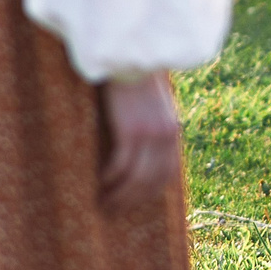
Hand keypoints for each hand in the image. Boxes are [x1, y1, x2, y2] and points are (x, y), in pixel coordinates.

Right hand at [99, 72, 182, 211]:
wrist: (130, 57)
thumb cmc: (134, 81)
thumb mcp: (151, 108)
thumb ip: (151, 129)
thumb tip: (140, 154)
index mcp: (173, 131)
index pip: (167, 174)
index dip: (149, 193)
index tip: (132, 204)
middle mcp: (167, 136)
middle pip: (152, 181)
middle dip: (132, 200)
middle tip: (112, 211)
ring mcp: (151, 134)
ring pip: (136, 178)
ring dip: (118, 195)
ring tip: (101, 203)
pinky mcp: (133, 130)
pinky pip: (120, 165)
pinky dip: (109, 179)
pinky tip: (97, 184)